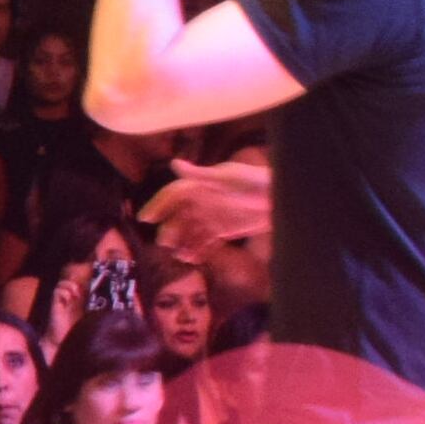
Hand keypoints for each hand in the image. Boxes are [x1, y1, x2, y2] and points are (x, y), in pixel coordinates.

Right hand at [142, 154, 271, 265]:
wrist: (279, 198)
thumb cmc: (254, 181)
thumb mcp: (227, 177)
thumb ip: (201, 174)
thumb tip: (174, 164)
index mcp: (200, 186)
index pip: (172, 195)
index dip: (158, 205)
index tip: (145, 218)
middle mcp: (202, 202)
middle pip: (178, 217)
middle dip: (169, 229)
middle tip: (165, 242)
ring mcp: (211, 217)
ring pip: (189, 232)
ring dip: (182, 243)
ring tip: (180, 255)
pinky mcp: (223, 231)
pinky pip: (205, 242)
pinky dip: (198, 250)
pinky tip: (192, 259)